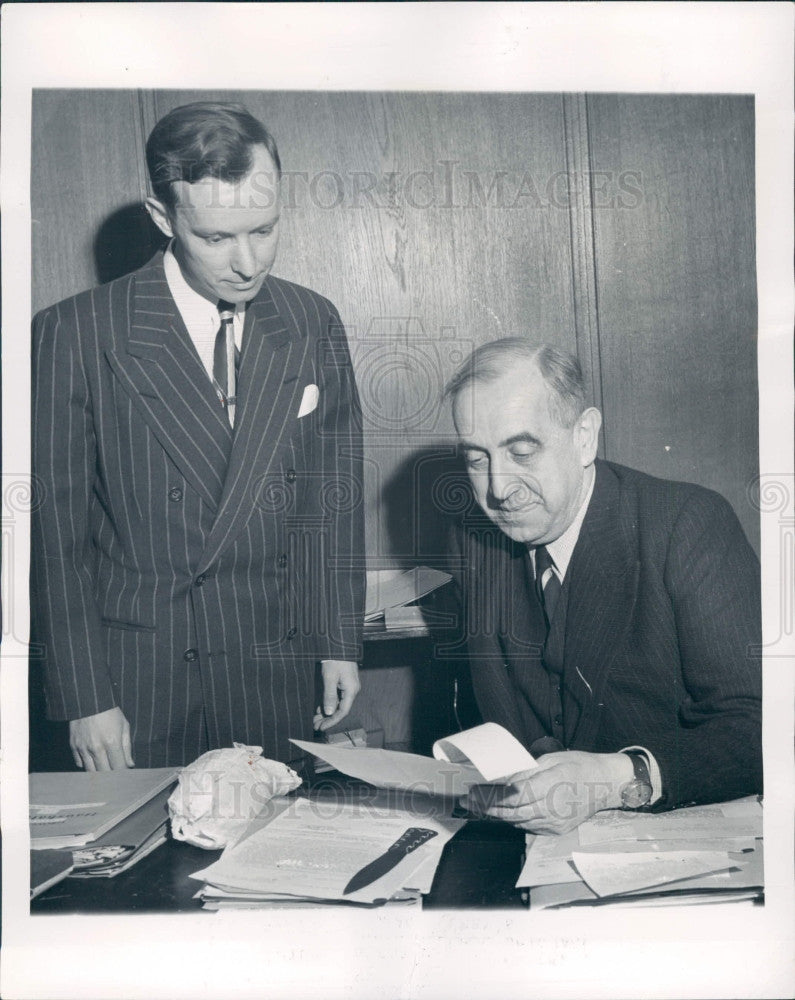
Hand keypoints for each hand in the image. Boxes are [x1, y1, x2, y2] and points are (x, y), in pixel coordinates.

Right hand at [69, 707, 134, 770]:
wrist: (88, 700)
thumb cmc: (109, 712)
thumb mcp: (123, 726)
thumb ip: (127, 747)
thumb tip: (130, 765)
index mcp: (112, 742)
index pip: (119, 768)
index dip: (123, 773)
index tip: (125, 774)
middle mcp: (97, 748)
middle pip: (105, 773)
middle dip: (112, 776)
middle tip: (115, 773)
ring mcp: (83, 748)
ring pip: (91, 771)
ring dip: (99, 772)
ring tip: (105, 769)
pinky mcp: (74, 746)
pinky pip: (80, 764)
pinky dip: (87, 765)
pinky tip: (93, 760)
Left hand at [314, 660, 359, 730]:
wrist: (339, 645)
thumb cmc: (335, 659)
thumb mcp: (330, 678)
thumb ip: (330, 696)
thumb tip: (329, 713)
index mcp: (351, 690)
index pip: (343, 712)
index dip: (332, 721)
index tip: (322, 727)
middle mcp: (352, 690)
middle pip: (341, 709)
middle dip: (328, 719)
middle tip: (316, 726)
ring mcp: (349, 686)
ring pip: (338, 704)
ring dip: (327, 712)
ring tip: (316, 720)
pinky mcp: (345, 683)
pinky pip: (338, 697)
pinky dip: (329, 704)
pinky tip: (320, 709)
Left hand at [464, 751, 633, 834]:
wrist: (606, 785)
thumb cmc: (579, 766)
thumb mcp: (552, 760)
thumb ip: (527, 772)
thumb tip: (503, 779)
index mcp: (553, 784)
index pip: (515, 795)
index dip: (491, 795)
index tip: (474, 791)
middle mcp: (554, 808)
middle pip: (512, 812)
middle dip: (487, 806)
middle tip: (469, 800)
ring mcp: (555, 823)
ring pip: (518, 821)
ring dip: (497, 815)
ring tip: (479, 805)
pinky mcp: (556, 830)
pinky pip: (529, 826)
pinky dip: (514, 819)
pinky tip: (502, 812)